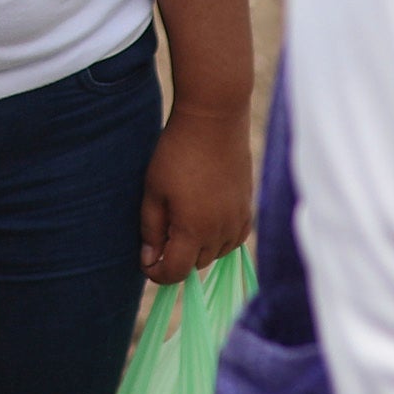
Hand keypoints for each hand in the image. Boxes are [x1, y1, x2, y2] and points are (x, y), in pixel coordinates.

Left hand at [138, 102, 254, 283]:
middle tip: (160, 235)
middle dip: (176, 257)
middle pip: (195, 264)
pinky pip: (234, 239)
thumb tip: (149, 259)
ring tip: (181, 222)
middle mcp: (220, 232)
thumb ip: (151, 230)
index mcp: (193, 231)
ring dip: (198, 248)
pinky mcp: (248, 207)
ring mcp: (238, 220)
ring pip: (216, 253)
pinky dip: (219, 238)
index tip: (145, 261)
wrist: (214, 119)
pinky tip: (206, 219)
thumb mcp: (153, 191)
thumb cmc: (176, 153)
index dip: (156, 273)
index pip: (175, 272)